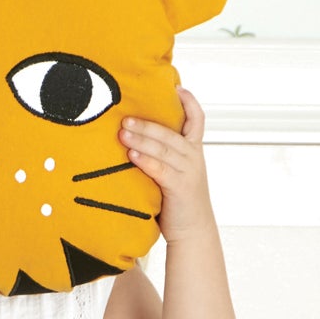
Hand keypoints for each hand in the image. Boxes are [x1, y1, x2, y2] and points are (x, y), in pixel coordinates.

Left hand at [118, 86, 216, 243]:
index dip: (189, 102)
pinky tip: (132, 155)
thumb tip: (135, 139)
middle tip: (125, 118)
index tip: (177, 87)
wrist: (192, 231)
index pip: (197, 119)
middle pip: (170, 133)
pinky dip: (146, 160)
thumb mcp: (174, 172)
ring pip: (164, 149)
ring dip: (142, 139)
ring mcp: (188, 171)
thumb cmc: (177, 202)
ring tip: (122, 133)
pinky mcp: (179, 187)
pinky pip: (160, 169)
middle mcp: (193, 157)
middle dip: (147, 124)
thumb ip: (162, 156)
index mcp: (193, 151)